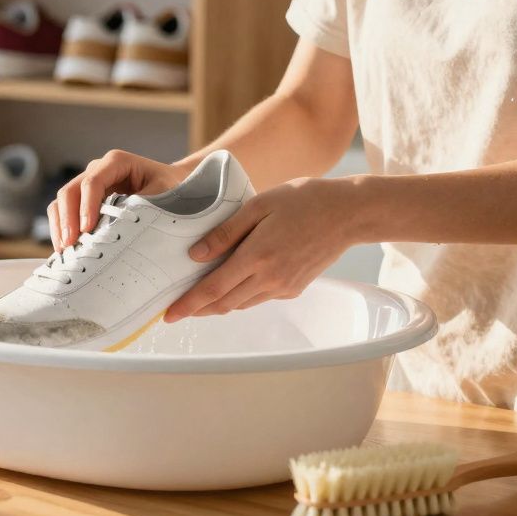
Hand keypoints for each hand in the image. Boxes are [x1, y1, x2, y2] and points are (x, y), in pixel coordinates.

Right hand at [49, 149, 188, 250]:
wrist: (176, 187)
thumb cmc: (173, 189)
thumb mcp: (165, 195)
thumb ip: (143, 207)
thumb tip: (122, 229)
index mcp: (116, 162)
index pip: (93, 182)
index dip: (86, 206)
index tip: (87, 230)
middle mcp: (98, 170)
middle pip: (70, 191)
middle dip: (67, 219)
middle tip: (69, 245)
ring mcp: (89, 186)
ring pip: (62, 202)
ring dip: (59, 226)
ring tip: (64, 252)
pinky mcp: (86, 201)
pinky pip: (65, 213)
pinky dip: (62, 230)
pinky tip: (65, 250)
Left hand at [164, 177, 361, 322]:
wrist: (348, 214)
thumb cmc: (303, 201)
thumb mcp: (259, 205)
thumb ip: (225, 232)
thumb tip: (194, 254)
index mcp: (257, 257)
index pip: (213, 289)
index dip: (188, 304)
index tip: (168, 314)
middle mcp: (270, 279)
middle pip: (224, 303)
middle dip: (198, 308)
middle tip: (176, 308)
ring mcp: (284, 287)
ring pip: (241, 304)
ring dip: (218, 304)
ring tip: (199, 298)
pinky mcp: (294, 289)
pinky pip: (259, 298)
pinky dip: (241, 296)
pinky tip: (233, 284)